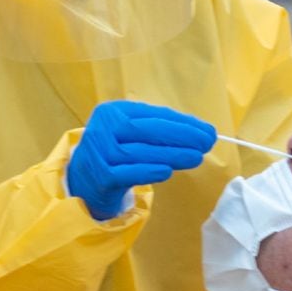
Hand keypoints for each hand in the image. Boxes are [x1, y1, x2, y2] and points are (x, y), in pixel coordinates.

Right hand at [67, 101, 216, 219]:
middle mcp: (102, 128)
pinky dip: (148, 171)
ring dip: (171, 155)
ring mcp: (98, 152)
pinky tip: (168, 171)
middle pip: (145, 131)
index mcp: (113, 111)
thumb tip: (200, 133)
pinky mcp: (99, 176)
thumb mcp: (132, 133)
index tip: (207, 131)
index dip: (182, 123)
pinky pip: (127, 173)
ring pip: (138, 152)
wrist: (84, 179)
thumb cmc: (116, 151)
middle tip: (206, 143)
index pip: (152, 115)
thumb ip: (159, 130)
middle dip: (180, 136)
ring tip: (196, 157)